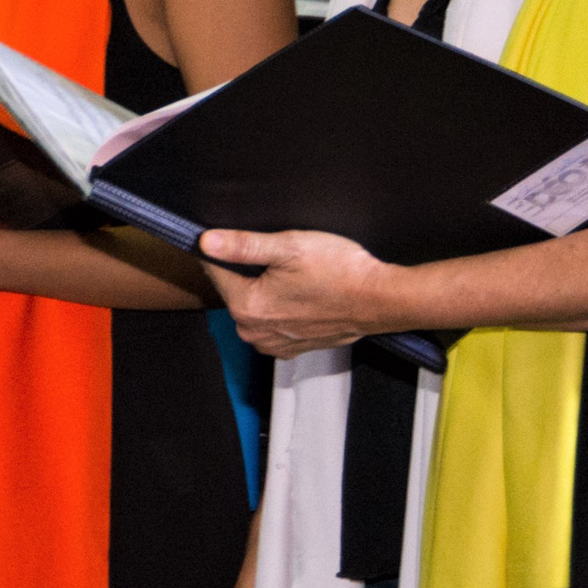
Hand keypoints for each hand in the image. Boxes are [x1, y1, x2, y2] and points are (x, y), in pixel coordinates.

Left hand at [199, 228, 395, 356]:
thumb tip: (206, 242)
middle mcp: (255, 332)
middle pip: (233, 290)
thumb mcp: (289, 247)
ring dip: (264, 290)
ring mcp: (274, 343)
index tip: (240, 240)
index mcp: (247, 306)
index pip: (214, 272)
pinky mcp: (291, 348)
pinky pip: (271, 322)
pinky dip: (279, 308)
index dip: (223, 251)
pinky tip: (300, 295)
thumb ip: (243, 245)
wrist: (380, 299)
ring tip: (293, 276)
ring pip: (252, 306)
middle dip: (247, 271)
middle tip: (278, 258)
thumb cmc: (340, 271)